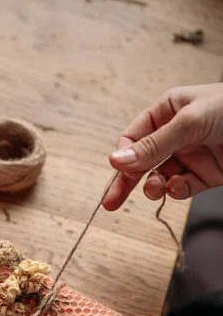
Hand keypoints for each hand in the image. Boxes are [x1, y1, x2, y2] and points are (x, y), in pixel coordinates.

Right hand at [102, 83, 222, 210]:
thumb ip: (153, 144)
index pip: (134, 138)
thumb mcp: (189, 122)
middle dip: (127, 181)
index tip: (118, 170)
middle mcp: (174, 134)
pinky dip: (177, 191)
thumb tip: (117, 161)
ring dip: (154, 186)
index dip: (124, 155)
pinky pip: (182, 187)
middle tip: (110, 203)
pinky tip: (176, 188)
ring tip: (155, 190)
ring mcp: (190, 156)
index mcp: (166, 111)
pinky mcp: (205, 175)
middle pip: (142, 162)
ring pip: (160, 177)